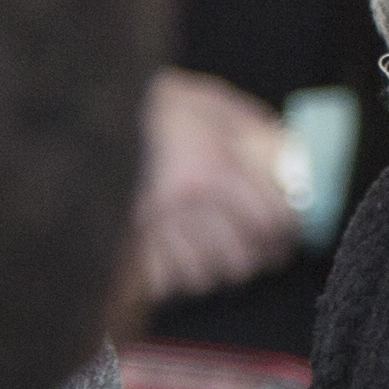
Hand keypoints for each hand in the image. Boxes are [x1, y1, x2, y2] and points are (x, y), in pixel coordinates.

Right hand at [128, 71, 297, 307]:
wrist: (92, 109)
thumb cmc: (161, 106)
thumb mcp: (216, 105)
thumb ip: (260, 135)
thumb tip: (296, 165)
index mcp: (213, 168)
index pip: (273, 222)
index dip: (288, 231)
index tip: (288, 229)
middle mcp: (186, 205)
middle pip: (243, 259)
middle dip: (257, 255)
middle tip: (258, 244)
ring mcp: (153, 229)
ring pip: (206, 277)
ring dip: (217, 267)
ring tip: (217, 247)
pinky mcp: (126, 244)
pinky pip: (166, 283)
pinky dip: (179, 275)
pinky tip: (182, 254)